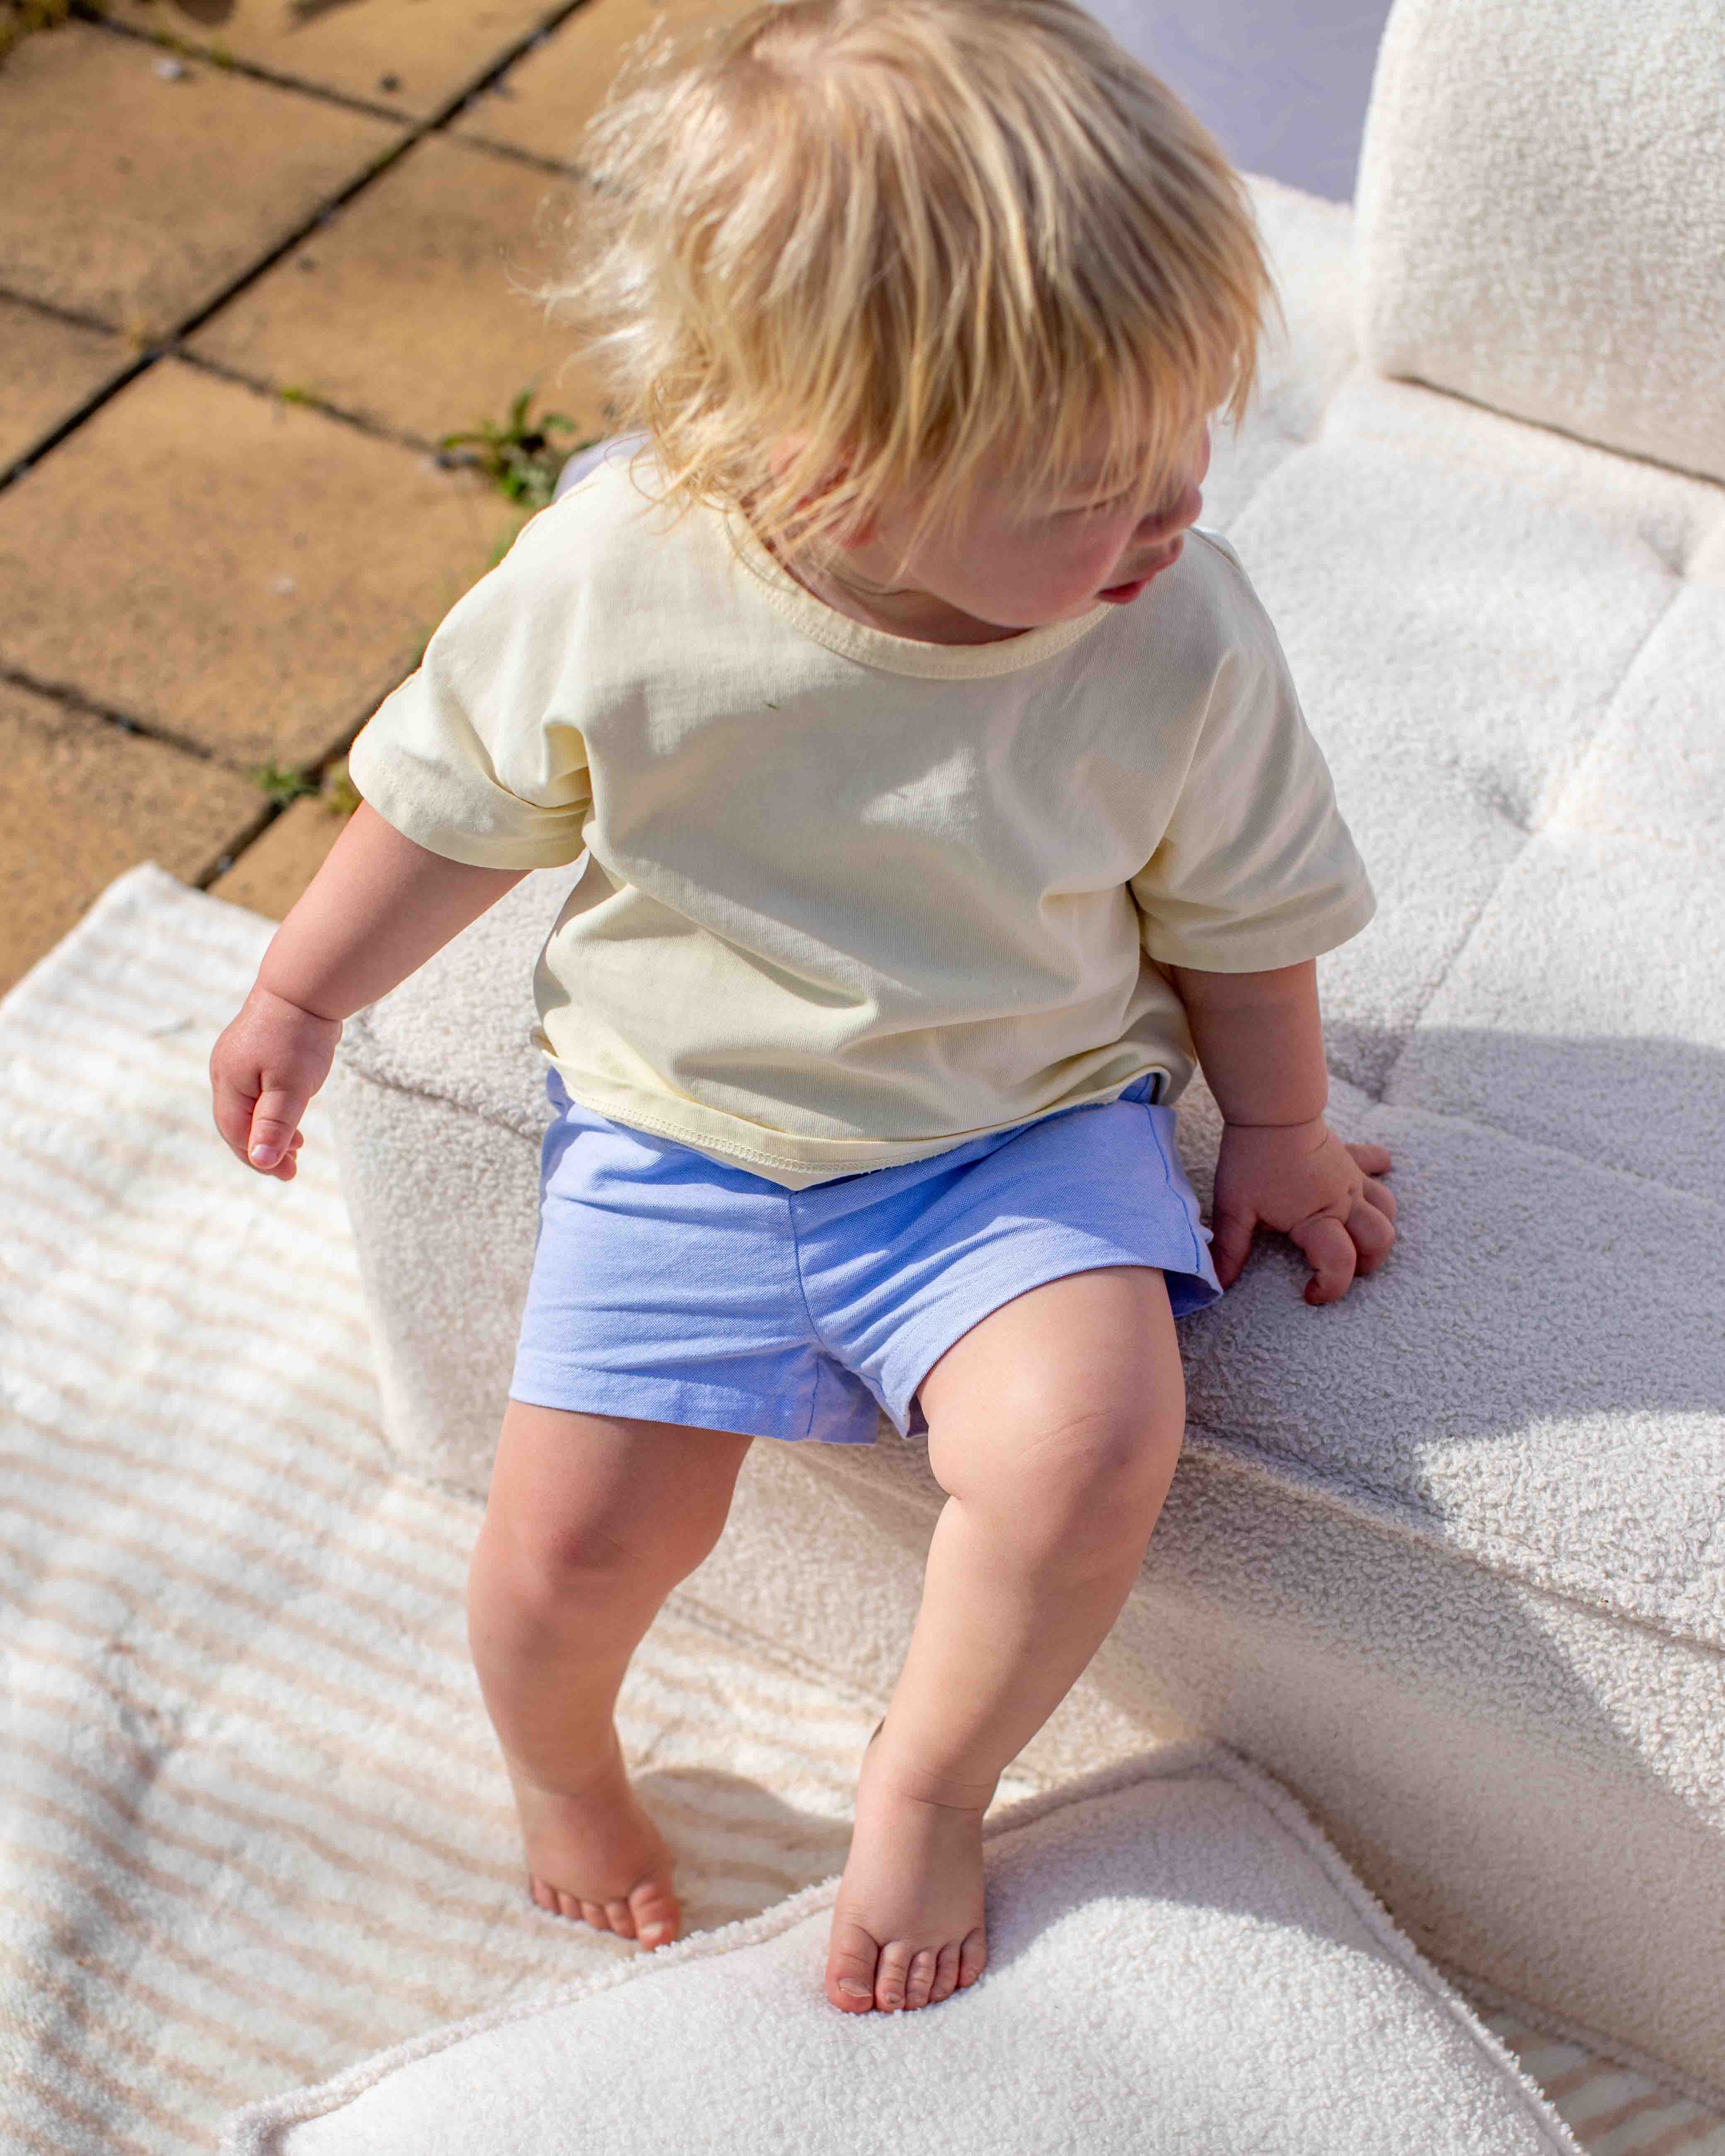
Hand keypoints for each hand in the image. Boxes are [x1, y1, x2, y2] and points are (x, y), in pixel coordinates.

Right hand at [209, 983, 341, 1180]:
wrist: (306, 986)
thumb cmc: (299, 1035)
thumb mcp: (291, 1087)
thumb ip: (275, 1124)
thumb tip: (261, 1161)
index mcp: (228, 1082)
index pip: (235, 1133)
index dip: (258, 1158)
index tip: (287, 1175)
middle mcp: (225, 1071)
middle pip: (236, 1123)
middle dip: (261, 1148)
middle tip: (292, 1169)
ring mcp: (238, 1059)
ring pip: (247, 1106)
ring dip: (268, 1130)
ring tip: (297, 1148)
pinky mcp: (255, 1050)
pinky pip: (257, 1089)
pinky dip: (272, 1108)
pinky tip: (291, 1115)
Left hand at [1209, 1116, 1395, 1305]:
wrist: (1271, 1110)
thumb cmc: (1252, 1159)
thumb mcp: (1234, 1209)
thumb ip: (1231, 1249)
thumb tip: (1219, 1283)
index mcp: (1316, 1220)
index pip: (1340, 1264)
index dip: (1330, 1288)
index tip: (1309, 1295)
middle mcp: (1343, 1203)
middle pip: (1378, 1242)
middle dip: (1365, 1265)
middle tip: (1335, 1268)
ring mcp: (1352, 1179)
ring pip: (1387, 1211)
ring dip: (1377, 1230)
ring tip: (1356, 1238)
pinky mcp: (1351, 1158)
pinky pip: (1376, 1164)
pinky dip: (1379, 1173)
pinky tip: (1376, 1174)